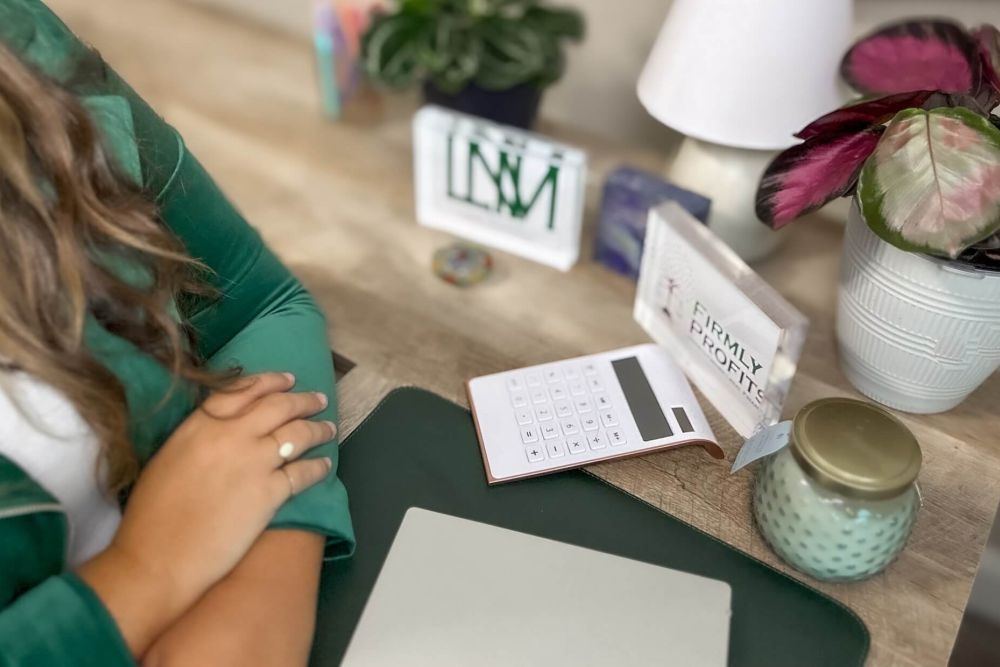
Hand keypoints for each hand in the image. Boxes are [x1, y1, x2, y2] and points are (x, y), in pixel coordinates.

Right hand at [79, 372, 334, 654]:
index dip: (270, 381)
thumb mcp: (169, 457)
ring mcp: (254, 463)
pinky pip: (303, 473)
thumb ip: (198, 436)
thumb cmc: (151, 515)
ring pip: (297, 434)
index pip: (243, 391)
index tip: (288, 379)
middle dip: (303, 400)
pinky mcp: (269, 493)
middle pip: (278, 406)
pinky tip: (325, 465)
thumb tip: (222, 430)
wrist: (159, 557)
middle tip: (317, 399)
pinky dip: (318, 467)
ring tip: (328, 428)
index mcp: (200, 425)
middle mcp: (231, 436)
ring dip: (317, 428)